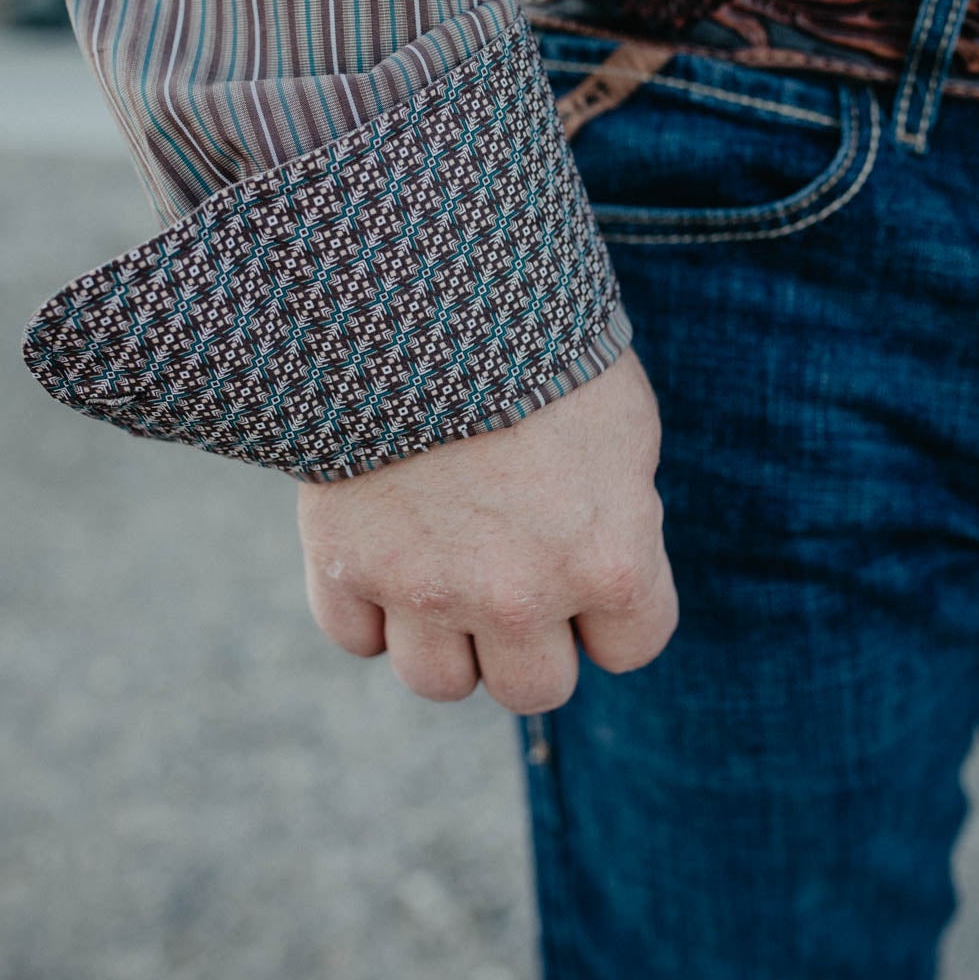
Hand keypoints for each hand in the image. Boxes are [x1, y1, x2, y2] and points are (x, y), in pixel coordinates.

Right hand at [297, 347, 676, 713]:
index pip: (633, 646)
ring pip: (438, 681)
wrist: (417, 289)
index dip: (614, 605)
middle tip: (513, 570)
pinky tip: (381, 546)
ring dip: (445, 638)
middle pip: (532, 690)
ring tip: (442, 568)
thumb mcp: (620, 425)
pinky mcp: (345, 566)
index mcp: (609, 561)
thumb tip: (604, 566)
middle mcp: (520, 597)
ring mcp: (426, 589)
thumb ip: (618, 513)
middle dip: (528, 639)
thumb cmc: (537, 342)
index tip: (590, 560)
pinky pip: (354, 638)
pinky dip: (366, 605)